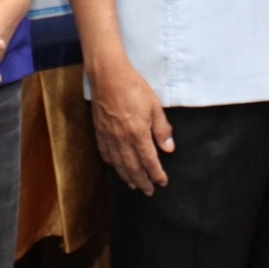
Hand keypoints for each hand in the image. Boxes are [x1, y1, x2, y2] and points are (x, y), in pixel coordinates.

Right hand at [88, 55, 173, 194]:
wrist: (108, 76)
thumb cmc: (134, 88)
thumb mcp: (155, 106)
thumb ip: (162, 129)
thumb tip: (169, 148)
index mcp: (138, 134)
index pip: (149, 161)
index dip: (156, 174)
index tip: (162, 182)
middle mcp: (123, 140)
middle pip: (133, 167)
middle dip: (142, 181)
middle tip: (148, 191)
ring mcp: (109, 137)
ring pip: (119, 164)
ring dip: (127, 177)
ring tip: (133, 185)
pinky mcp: (99, 131)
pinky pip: (106, 153)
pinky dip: (112, 164)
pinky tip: (116, 167)